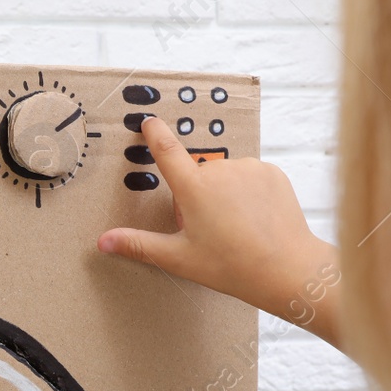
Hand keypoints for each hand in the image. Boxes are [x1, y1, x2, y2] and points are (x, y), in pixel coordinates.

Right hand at [97, 116, 342, 348]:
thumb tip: (103, 241)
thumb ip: (138, 244)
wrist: (286, 269)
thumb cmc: (232, 266)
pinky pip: (250, 176)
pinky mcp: (271, 172)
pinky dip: (248, 193)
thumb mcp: (179, 257)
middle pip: (198, 175)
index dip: (155, 133)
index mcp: (193, 188)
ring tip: (234, 227)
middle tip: (208, 230)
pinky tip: (253, 218)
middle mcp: (220, 170)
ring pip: (225, 175)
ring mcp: (248, 168)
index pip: (166, 150)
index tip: (149, 121)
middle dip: (197, 196)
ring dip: (224, 193)